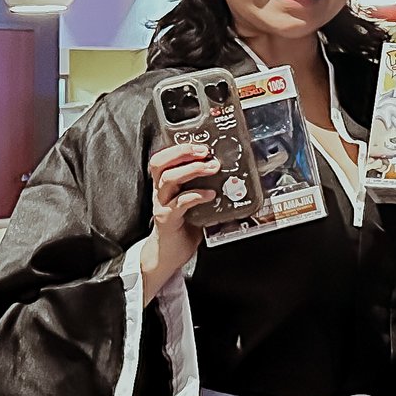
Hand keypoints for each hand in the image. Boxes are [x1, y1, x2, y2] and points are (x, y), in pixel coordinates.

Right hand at [143, 139, 216, 297]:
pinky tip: (210, 194)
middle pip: (160, 163)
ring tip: (212, 167)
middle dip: (183, 152)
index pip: (164, 157)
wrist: (169, 253)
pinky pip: (179, 203)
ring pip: (168, 179)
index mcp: (166, 183)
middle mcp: (161, 191)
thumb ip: (207, 186)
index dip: (179, 146)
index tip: (201, 141)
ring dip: (192, 169)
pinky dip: (196, 195)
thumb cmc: (185, 224)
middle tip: (205, 151)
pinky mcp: (167, 219)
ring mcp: (162, 204)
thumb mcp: (196, 200)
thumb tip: (234, 173)